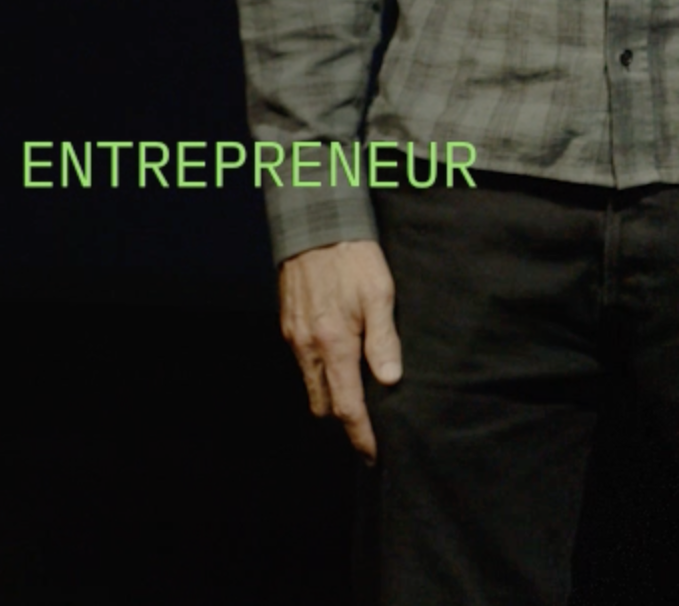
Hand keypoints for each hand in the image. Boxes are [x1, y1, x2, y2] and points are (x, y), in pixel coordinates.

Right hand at [277, 238, 402, 462]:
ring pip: (311, 386)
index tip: (373, 454)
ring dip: (331, 398)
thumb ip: (383, 340)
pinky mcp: (288, 326)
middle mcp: (309, 347)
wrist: (314, 225)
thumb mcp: (379, 294)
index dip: (361, 435)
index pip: (347, 406)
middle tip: (368, 428)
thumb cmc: (353, 257)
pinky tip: (338, 366)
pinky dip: (319, 375)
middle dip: (343, 421)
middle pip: (323, 405)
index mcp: (334, 344)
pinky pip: (303, 365)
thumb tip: (390, 381)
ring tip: (355, 398)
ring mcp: (294, 337)